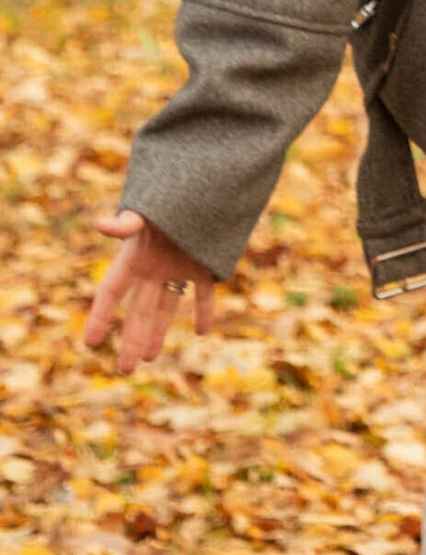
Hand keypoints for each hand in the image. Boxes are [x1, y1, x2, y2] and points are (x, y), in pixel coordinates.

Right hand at [84, 210, 215, 372]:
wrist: (206, 185)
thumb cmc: (170, 198)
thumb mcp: (148, 213)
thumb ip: (127, 223)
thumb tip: (100, 223)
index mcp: (134, 257)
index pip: (111, 293)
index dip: (100, 317)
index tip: (90, 343)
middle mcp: (153, 267)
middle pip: (139, 310)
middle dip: (132, 339)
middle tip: (126, 369)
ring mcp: (178, 267)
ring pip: (166, 306)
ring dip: (159, 331)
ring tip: (150, 357)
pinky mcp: (204, 264)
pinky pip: (203, 293)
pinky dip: (204, 311)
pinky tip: (202, 331)